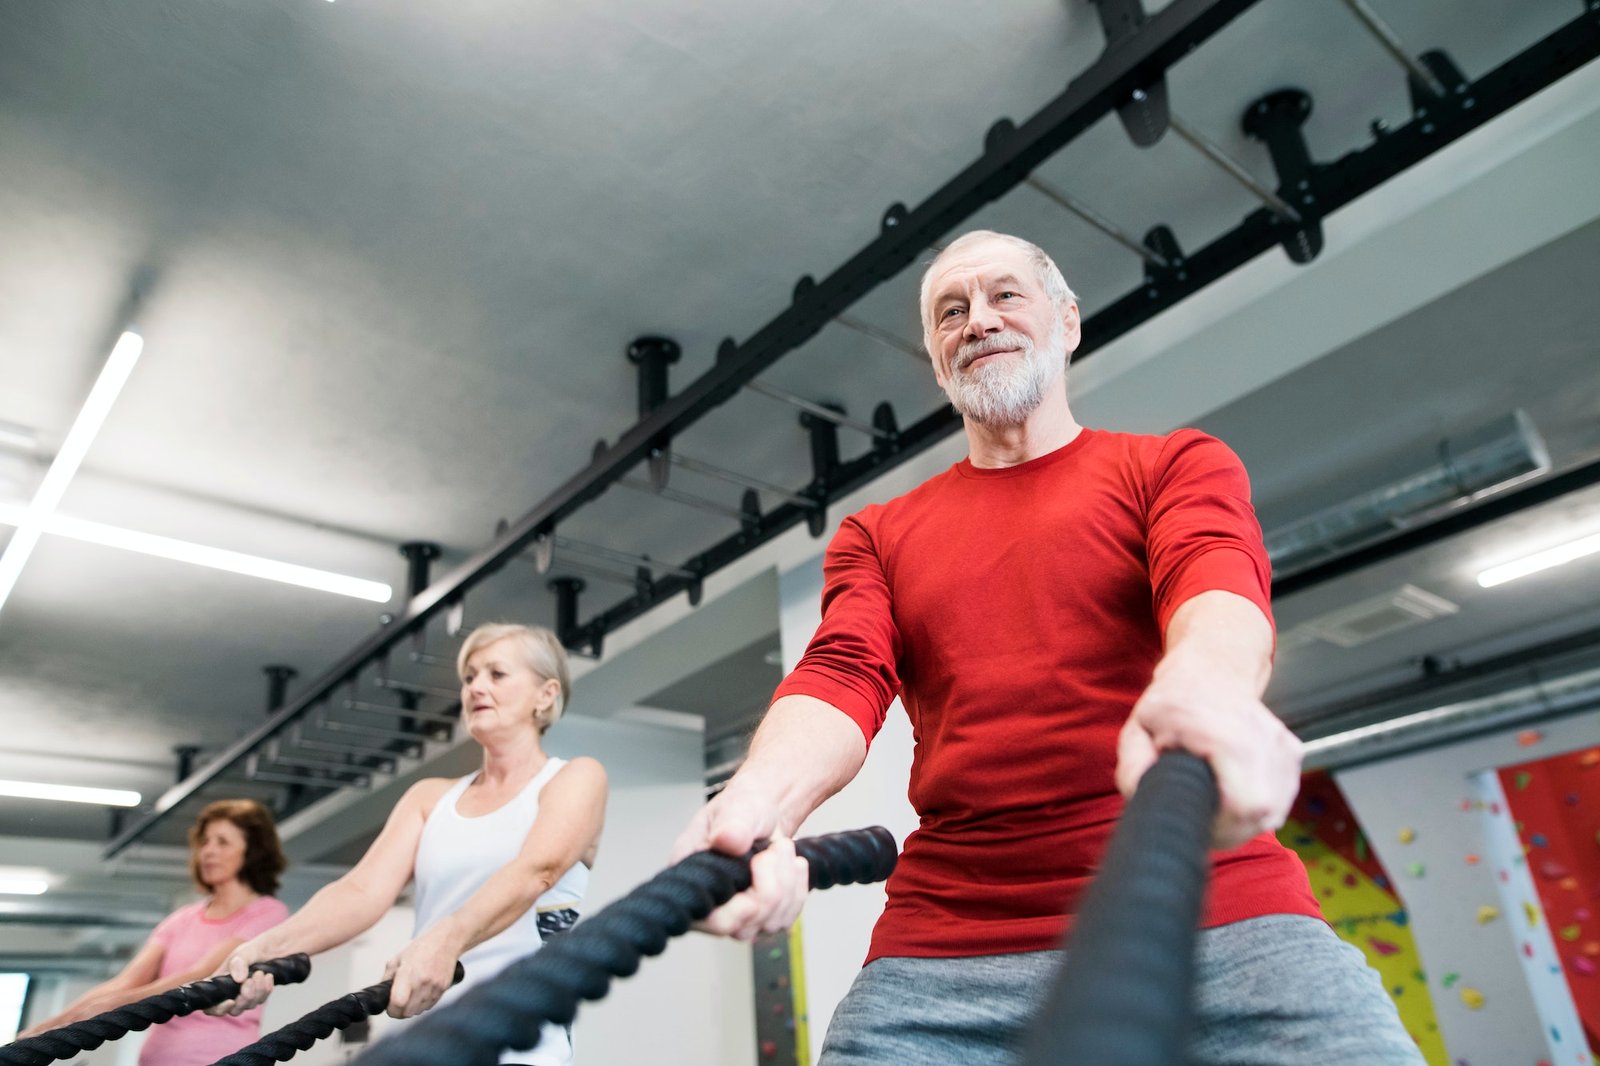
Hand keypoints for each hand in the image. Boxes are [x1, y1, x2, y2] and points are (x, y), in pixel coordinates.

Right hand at [206, 941, 275, 1016]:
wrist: (276, 946)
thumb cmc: (255, 948)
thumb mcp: (245, 951)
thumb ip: (239, 963)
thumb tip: (238, 980)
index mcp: (218, 982)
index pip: (210, 1005)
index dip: (217, 1009)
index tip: (231, 1001)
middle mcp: (230, 992)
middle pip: (232, 1010)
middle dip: (244, 998)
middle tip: (250, 981)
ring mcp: (245, 995)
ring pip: (248, 1006)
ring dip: (256, 992)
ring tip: (260, 973)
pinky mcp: (259, 995)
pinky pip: (262, 1000)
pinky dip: (266, 989)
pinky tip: (268, 976)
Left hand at [383, 929, 460, 1018]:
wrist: (445, 942)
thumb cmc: (420, 949)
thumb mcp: (397, 958)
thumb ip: (387, 977)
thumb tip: (381, 994)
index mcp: (408, 973)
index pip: (398, 1002)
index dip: (391, 1010)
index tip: (389, 1008)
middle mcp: (422, 981)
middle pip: (408, 1012)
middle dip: (400, 1011)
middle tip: (398, 1004)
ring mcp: (434, 986)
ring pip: (419, 1011)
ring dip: (412, 1008)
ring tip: (411, 997)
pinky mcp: (443, 988)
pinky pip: (430, 1005)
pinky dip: (423, 1004)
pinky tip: (421, 994)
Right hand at [668, 783, 809, 941]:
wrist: (763, 816)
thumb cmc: (741, 810)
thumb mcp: (735, 808)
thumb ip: (731, 825)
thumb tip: (726, 840)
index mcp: (691, 881)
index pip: (709, 918)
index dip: (737, 909)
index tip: (759, 867)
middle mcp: (710, 907)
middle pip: (742, 928)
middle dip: (770, 888)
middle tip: (776, 848)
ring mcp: (737, 918)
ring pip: (769, 923)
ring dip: (787, 883)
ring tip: (783, 847)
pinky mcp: (762, 918)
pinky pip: (786, 918)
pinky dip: (797, 890)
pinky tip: (794, 865)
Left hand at [1116, 666, 1301, 849]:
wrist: (1211, 672)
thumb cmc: (1170, 705)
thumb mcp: (1137, 731)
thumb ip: (1134, 770)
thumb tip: (1145, 801)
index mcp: (1224, 737)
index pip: (1244, 808)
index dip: (1220, 828)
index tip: (1196, 820)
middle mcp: (1262, 741)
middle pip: (1261, 815)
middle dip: (1229, 829)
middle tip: (1201, 817)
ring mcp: (1282, 747)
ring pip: (1272, 812)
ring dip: (1244, 820)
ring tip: (1214, 801)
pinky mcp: (1292, 754)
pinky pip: (1279, 799)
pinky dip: (1258, 805)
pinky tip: (1233, 790)